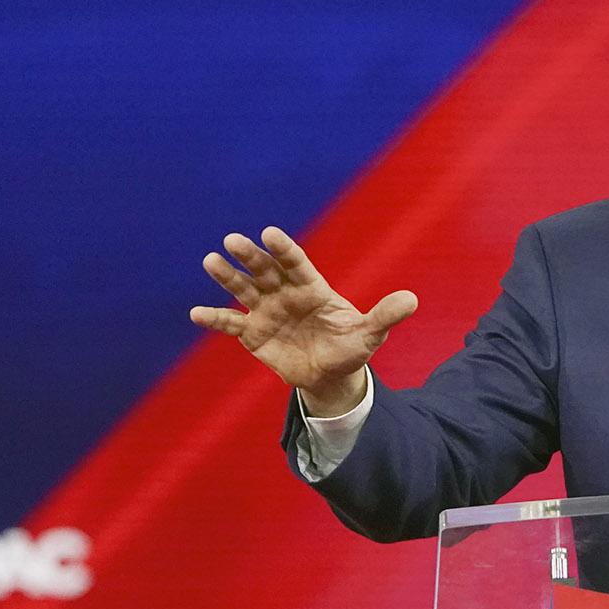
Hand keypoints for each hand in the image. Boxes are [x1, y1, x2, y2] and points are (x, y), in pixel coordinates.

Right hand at [189, 227, 416, 415]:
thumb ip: (385, 316)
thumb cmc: (350, 348)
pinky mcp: (252, 334)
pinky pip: (231, 324)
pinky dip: (215, 319)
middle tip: (233, 240)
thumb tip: (412, 300)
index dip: (283, 249)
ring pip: (244, 290)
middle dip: (250, 256)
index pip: (296, 263)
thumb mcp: (370, 335)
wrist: (330, 375)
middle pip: (265, 271)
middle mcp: (285, 294)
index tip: (269, 233)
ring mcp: (266, 311)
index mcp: (312, 288)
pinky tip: (196, 313)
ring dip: (227, 277)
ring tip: (211, 261)